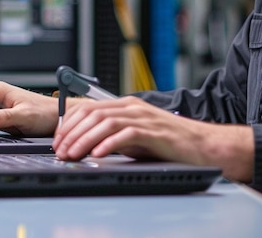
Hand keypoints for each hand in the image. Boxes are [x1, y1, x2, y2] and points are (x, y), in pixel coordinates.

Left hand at [53, 95, 253, 181]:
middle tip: (60, 151)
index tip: (57, 140)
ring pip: (105, 122)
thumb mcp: (136, 136)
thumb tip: (87, 146)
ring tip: (73, 154)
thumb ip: (115, 136)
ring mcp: (144, 118)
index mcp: (126, 105)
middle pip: (93, 113)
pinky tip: (98, 154)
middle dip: (72, 132)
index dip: (69, 123)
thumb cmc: (170, 142)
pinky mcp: (154, 132)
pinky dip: (109, 143)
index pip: (89, 107)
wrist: (203, 145)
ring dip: (85, 139)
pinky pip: (127, 134)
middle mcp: (132, 107)